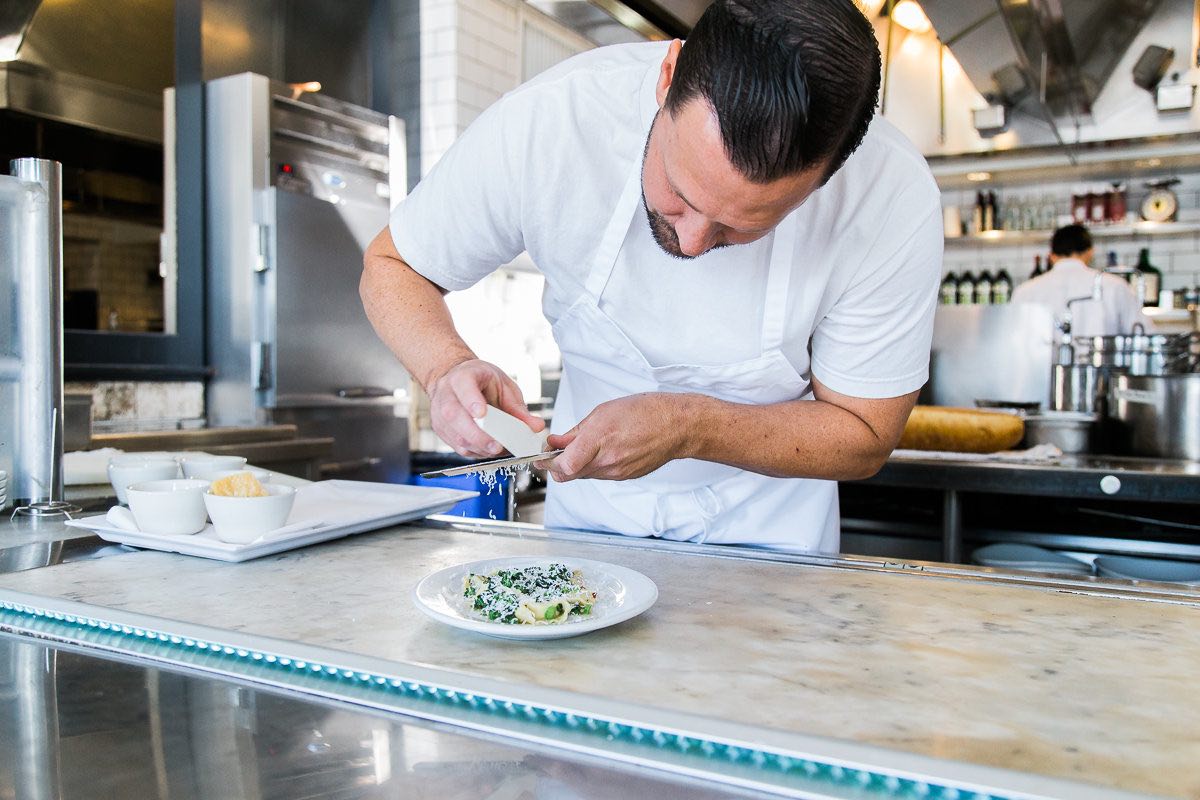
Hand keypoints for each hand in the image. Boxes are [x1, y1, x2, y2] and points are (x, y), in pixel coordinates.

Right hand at [427, 359, 543, 457]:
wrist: (456, 379)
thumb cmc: (481, 381)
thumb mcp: (503, 386)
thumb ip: (518, 408)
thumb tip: (536, 427)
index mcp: (462, 376)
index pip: (463, 386)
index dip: (471, 401)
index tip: (482, 413)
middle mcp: (446, 394)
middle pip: (455, 415)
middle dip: (477, 435)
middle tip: (497, 446)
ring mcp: (439, 413)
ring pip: (454, 434)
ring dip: (478, 446)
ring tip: (498, 449)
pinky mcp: (440, 429)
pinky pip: (456, 445)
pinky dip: (474, 451)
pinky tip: (487, 450)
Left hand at [545, 393, 689, 481]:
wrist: (675, 426)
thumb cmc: (644, 412)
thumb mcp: (602, 412)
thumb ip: (576, 431)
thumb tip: (557, 441)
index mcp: (599, 441)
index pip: (563, 466)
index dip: (548, 462)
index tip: (543, 455)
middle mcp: (607, 463)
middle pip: (569, 475)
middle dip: (558, 465)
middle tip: (557, 451)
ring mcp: (617, 473)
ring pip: (584, 475)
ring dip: (577, 464)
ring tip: (585, 445)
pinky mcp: (625, 477)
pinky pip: (600, 475)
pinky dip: (595, 465)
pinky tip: (603, 450)